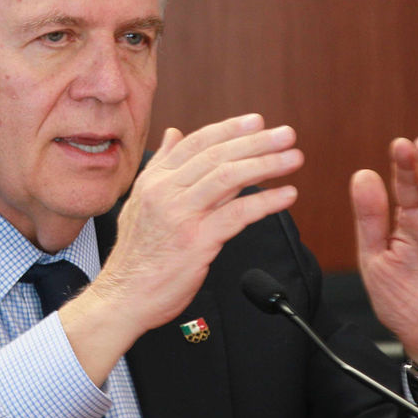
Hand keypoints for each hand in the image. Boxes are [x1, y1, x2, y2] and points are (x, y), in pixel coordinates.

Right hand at [61, 113, 302, 383]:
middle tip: (287, 134)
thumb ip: (160, 166)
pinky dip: (265, 202)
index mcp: (154, 180)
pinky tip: (286, 196)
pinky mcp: (196, 241)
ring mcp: (181, 215)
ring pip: (228, 178)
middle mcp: (166, 191)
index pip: (197, 143)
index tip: (257, 122)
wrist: (124, 295)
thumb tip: (173, 134)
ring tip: (293, 159)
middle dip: (257, 141)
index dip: (230, 129)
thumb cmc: (136, 254)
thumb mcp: (140, 201)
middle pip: (217, 155)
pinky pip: (237, 214)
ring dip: (266, 165)